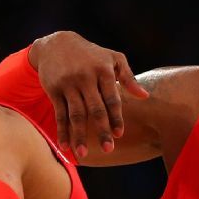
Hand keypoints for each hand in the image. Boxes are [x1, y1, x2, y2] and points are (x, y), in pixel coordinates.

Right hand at [29, 31, 148, 159]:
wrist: (57, 43)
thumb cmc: (92, 54)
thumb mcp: (113, 58)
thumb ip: (128, 77)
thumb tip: (145, 96)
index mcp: (103, 71)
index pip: (111, 98)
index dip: (116, 117)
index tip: (119, 134)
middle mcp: (85, 77)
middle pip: (95, 109)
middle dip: (101, 130)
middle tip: (108, 149)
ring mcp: (68, 84)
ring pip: (75, 114)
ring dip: (79, 135)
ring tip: (83, 154)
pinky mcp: (54, 90)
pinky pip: (59, 114)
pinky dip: (62, 131)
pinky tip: (65, 146)